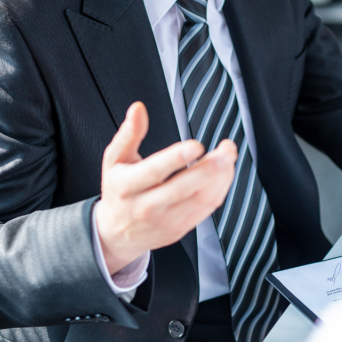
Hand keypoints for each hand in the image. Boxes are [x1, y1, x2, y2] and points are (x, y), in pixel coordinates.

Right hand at [96, 102, 236, 274]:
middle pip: (182, 189)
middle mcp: (146, 207)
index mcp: (127, 186)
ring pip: (200, 200)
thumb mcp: (114, 159)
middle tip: (226, 150)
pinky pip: (207, 209)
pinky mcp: (180, 228)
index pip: (153, 172)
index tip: (196, 145)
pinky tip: (224, 172)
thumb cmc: (118, 190)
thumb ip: (129, 133)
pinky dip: (220, 188)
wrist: (117, 233)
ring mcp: (165, 220)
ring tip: (228, 155)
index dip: (175, 158)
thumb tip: (138, 108)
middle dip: (209, 169)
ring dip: (220, 177)